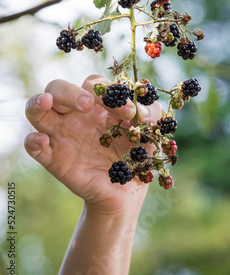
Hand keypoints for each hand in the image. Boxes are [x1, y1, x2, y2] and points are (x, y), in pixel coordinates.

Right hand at [25, 75, 161, 214]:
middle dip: (70, 91)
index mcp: (97, 103)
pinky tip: (42, 140)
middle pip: (57, 88)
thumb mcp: (151, 131)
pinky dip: (32, 141)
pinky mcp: (53, 158)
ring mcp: (61, 134)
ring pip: (36, 109)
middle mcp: (75, 114)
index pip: (93, 83)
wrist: (128, 191)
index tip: (129, 113)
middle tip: (89, 104)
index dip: (109, 92)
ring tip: (47, 102)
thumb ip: (151, 114)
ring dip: (38, 102)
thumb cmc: (137, 153)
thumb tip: (141, 111)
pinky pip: (32, 146)